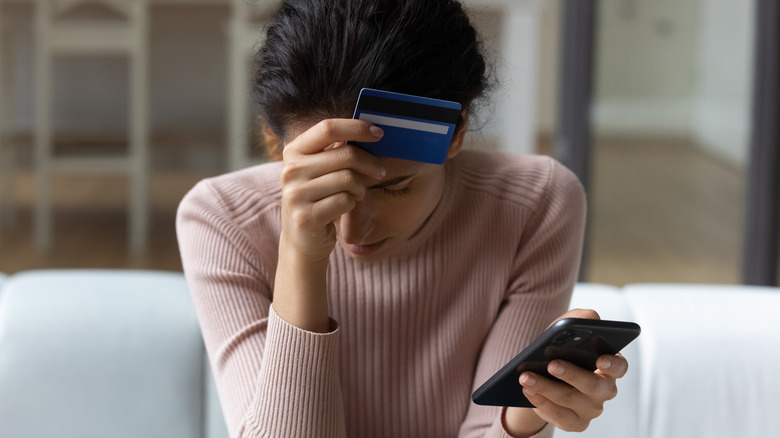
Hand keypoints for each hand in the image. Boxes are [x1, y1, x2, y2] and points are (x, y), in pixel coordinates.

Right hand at [279, 119, 384, 262]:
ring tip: (358, 194)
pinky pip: (345, 201)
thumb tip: (369, 130)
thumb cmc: (318, 198)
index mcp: (293, 151)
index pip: (328, 128)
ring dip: (361, 187)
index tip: (378, 133)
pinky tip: (346, 207)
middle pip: (345, 154)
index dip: (356, 128)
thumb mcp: (319, 170)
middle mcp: (290, 170)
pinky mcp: (306, 217)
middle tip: (380, 172)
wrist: (301, 240)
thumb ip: (336, 150)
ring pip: (348, 179)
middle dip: (370, 163)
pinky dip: (353, 203)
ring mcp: (295, 194)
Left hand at [505, 309, 628, 435]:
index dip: (612, 364)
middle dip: (571, 374)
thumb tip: (590, 317)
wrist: (540, 377)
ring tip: (525, 376)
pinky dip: (541, 402)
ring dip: (546, 387)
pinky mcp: (575, 423)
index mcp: (609, 366)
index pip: (620, 366)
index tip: (600, 359)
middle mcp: (605, 390)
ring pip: (570, 399)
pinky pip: (559, 416)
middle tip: (551, 364)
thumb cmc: (558, 349)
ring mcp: (591, 409)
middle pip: (593, 385)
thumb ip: (579, 318)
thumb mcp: (565, 330)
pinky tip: (528, 390)